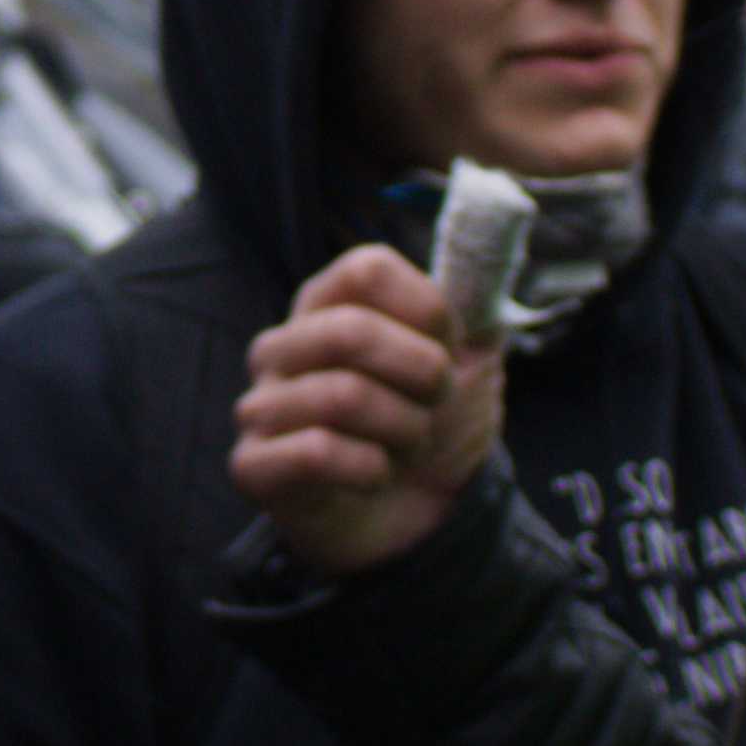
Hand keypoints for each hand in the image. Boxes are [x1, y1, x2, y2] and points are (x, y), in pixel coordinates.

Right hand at [232, 246, 506, 576]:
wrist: (423, 519)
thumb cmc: (434, 429)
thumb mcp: (471, 361)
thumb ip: (476, 301)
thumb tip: (492, 226)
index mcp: (327, 304)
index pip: (366, 269)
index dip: (426, 310)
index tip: (447, 345)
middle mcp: (283, 347)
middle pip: (351, 330)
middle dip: (422, 374)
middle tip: (437, 404)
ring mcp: (261, 405)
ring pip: (342, 395)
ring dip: (403, 430)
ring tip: (408, 447)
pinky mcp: (253, 465)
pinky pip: (314, 452)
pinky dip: (370, 469)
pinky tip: (375, 477)